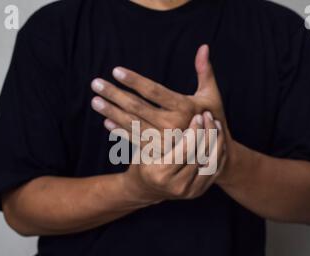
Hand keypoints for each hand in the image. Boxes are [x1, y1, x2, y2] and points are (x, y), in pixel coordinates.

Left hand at [90, 45, 230, 146]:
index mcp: (185, 108)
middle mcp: (173, 125)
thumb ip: (205, 71)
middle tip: (95, 84)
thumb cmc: (212, 120)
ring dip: (112, 112)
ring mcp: (164, 141)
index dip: (134, 80)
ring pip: (133, 124)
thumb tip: (204, 46)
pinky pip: (135, 140)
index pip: (154, 91)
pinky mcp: (159, 153)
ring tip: (95, 101)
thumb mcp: (212, 96)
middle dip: (114, 94)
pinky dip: (120, 131)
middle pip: (137, 107)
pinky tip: (106, 121)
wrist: (214, 155)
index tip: (116, 70)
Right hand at [124, 113, 226, 202]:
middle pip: (200, 156)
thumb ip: (156, 132)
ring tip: (216, 124)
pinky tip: (218, 136)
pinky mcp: (198, 191)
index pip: (185, 150)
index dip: (194, 131)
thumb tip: (165, 107)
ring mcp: (189, 191)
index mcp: (161, 174)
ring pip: (211, 163)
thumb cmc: (143, 160)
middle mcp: (177, 186)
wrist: (146, 188)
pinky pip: (215, 170)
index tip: (198, 116)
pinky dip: (220, 152)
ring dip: (217, 141)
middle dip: (208, 133)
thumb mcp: (144, 145)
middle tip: (209, 116)